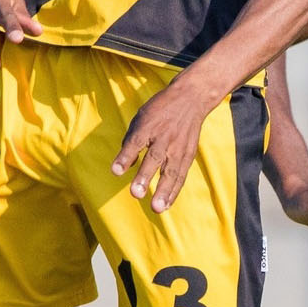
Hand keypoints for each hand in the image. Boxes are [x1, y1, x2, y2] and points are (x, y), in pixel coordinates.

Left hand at [112, 77, 217, 211]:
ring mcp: (178, 147)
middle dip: (145, 176)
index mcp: (149, 125)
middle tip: (135, 193)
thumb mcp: (142, 117)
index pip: (136, 141)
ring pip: (171, 171)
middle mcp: (164, 137)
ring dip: (163, 191)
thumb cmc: (160, 110)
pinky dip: (173, 191)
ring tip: (156, 208)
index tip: (116, 171)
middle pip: (154, 158)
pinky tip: (165, 205)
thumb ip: (131, 141)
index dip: (125, 156)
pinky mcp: (188, 154)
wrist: (191, 98)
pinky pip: (180, 175)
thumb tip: (123, 167)